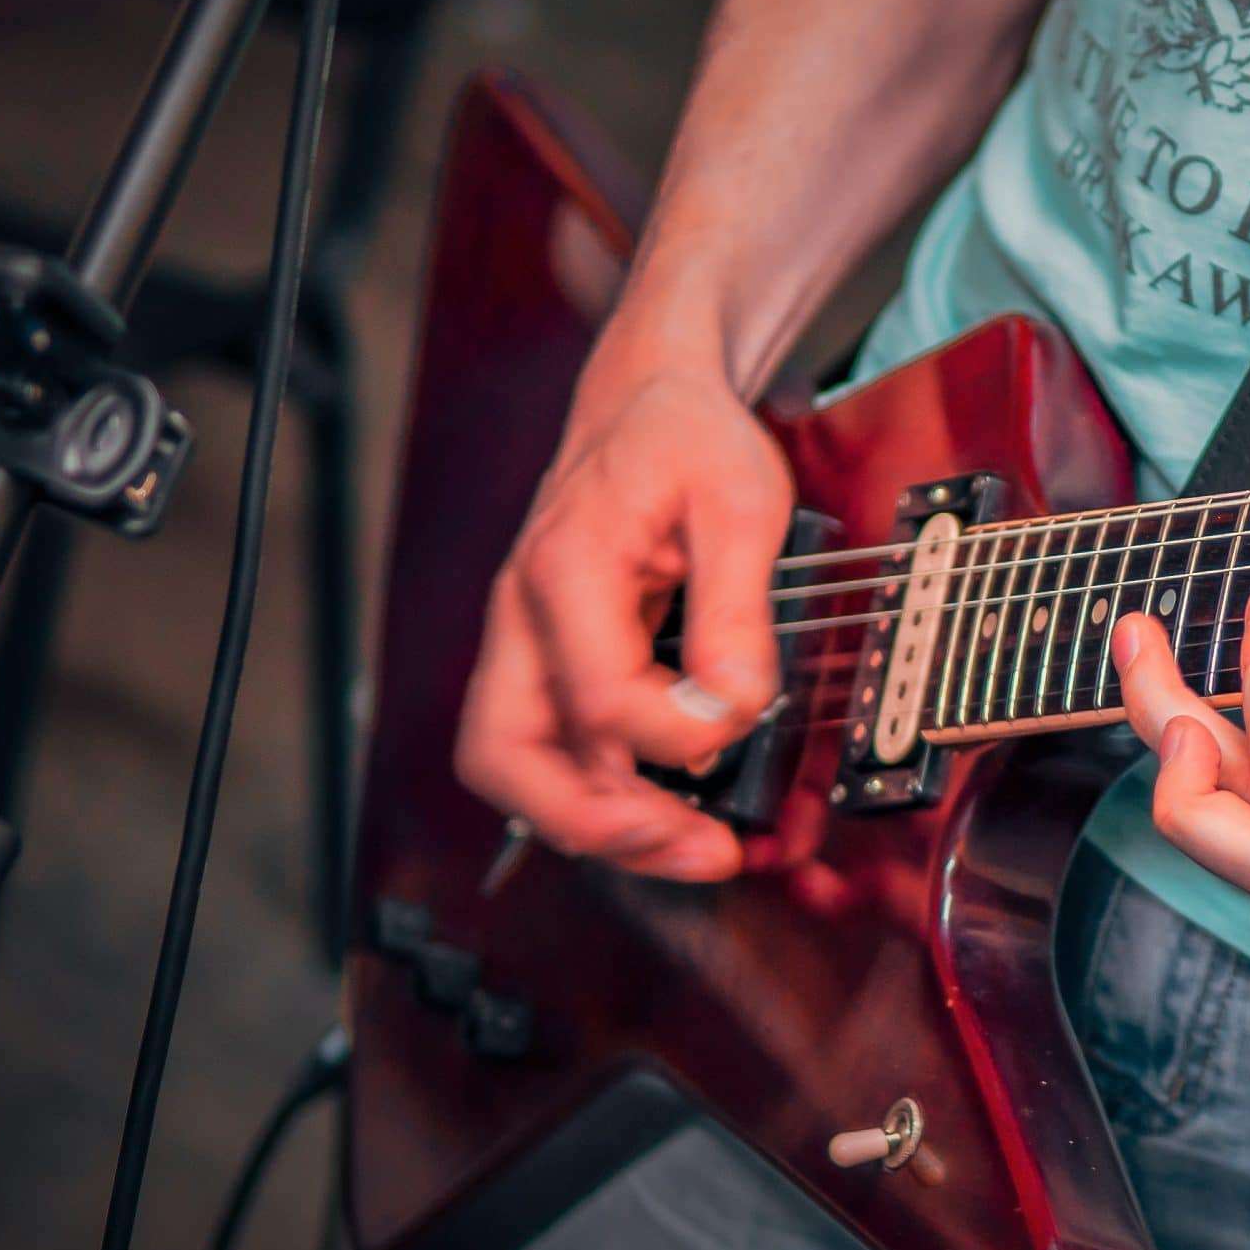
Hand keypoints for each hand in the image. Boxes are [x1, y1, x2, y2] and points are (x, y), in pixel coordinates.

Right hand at [454, 312, 792, 881]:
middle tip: (696, 848)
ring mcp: (526, 646)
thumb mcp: (740, 502)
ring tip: (693, 849)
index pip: (600, 696)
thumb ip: (738, 607)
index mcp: (566, 570)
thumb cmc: (687, 438)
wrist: (648, 400)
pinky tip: (666, 813)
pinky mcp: (549, 664)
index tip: (744, 713)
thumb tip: (734, 704)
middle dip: (599, 825)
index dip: (680, 732)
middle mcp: (524, 618)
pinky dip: (598, 797)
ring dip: (598, 827)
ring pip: (515, 770)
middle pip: (506, 759)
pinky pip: (548, 752)